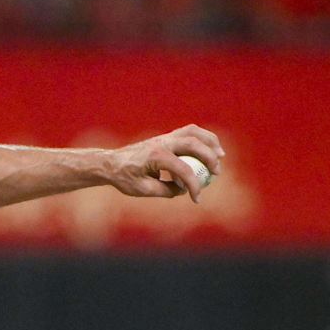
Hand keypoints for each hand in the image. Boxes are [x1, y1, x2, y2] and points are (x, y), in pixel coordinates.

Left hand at [106, 124, 224, 202]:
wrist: (110, 163)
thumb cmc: (124, 177)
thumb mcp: (143, 190)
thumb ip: (166, 190)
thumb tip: (184, 189)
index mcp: (155, 156)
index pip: (183, 169)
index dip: (194, 185)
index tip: (197, 198)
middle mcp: (161, 142)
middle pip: (193, 143)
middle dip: (209, 158)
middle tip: (216, 173)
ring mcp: (164, 138)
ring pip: (193, 131)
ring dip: (210, 142)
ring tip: (220, 156)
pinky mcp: (165, 138)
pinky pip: (188, 132)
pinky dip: (202, 138)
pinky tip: (210, 149)